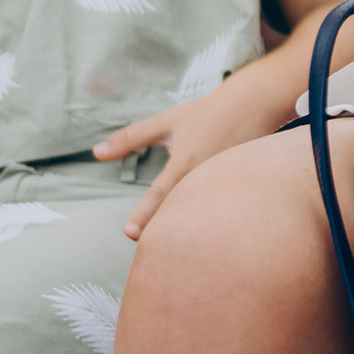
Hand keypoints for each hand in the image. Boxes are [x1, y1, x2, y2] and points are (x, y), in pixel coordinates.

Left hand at [95, 70, 283, 238]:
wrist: (256, 103)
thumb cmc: (208, 112)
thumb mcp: (166, 122)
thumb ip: (131, 138)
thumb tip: (96, 152)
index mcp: (185, 162)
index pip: (160, 194)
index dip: (144, 215)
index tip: (130, 234)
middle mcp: (205, 176)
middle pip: (181, 212)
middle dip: (162, 231)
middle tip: (143, 247)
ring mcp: (225, 184)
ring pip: (202, 214)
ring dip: (187, 229)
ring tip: (172, 249)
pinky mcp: (240, 189)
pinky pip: (221, 211)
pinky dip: (210, 221)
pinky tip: (205, 234)